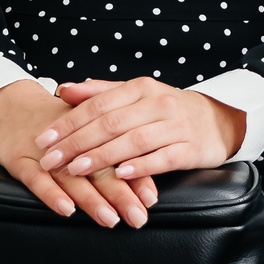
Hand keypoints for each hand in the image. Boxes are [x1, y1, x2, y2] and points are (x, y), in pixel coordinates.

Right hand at [0, 80, 158, 229]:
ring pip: (71, 176)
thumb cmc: (57, 124)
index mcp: (90, 131)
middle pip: (99, 169)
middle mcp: (70, 143)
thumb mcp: (87, 128)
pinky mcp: (19, 160)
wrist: (10, 106)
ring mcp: (44, 153)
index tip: (151, 199)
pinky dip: (51, 194)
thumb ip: (117, 149)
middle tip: (138, 217)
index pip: (118, 154)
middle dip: (121, 195)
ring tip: (109, 218)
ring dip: (91, 198)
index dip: (136, 176)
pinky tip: (66, 209)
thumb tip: (151, 172)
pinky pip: (35, 179)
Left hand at [46, 77, 247, 190]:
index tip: (44, 139)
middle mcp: (158, 104)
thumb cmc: (169, 109)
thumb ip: (100, 93)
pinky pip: (163, 158)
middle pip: (111, 123)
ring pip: (134, 141)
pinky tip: (120, 174)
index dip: (68, 122)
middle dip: (77, 143)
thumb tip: (64, 89)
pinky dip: (141, 166)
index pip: (98, 105)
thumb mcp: (137, 95)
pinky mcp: (191, 148)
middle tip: (51, 160)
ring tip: (77, 168)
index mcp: (140, 89)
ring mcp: (176, 126)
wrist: (219, 120)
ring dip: (103, 156)